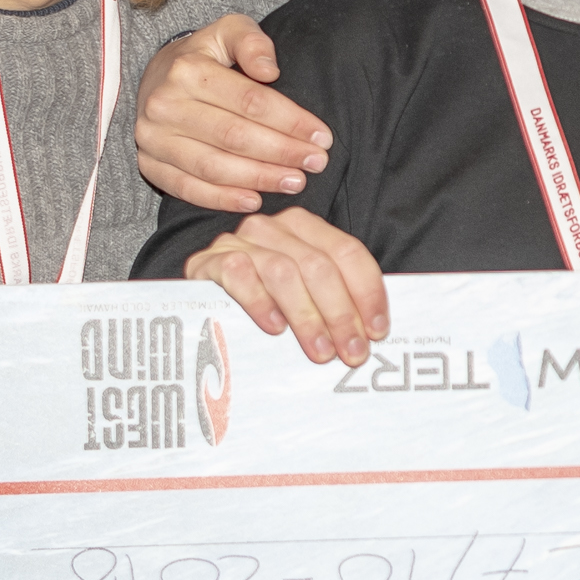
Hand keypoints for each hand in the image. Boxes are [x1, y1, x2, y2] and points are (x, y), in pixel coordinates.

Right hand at [136, 16, 332, 211]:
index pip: (250, 101)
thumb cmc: (205, 56)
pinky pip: (186, 188)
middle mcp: (165, 105)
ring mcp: (153, 138)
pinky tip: (254, 200)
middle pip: (234, 136)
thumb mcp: (228, 31)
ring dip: (258, 178)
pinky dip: (221, 199)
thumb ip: (252, 41)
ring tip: (295, 182)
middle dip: (281, 152)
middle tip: (316, 163)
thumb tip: (269, 71)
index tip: (322, 136)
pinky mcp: (148, 164)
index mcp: (187, 70)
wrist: (155, 77)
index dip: (290, 121)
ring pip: (212, 166)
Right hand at [184, 205, 389, 366]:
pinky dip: (260, 302)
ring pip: (284, 272)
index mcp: (306, 227)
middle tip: (351, 352)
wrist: (201, 301)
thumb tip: (373, 333)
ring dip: (308, 317)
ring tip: (320, 351)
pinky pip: (239, 275)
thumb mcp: (305, 296)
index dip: (368, 293)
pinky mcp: (209, 260)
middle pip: (319, 266)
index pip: (348, 252)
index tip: (377, 331)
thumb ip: (336, 301)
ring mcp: (240, 241)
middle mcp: (274, 228)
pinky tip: (274, 327)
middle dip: (341, 313)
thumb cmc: (265, 302)